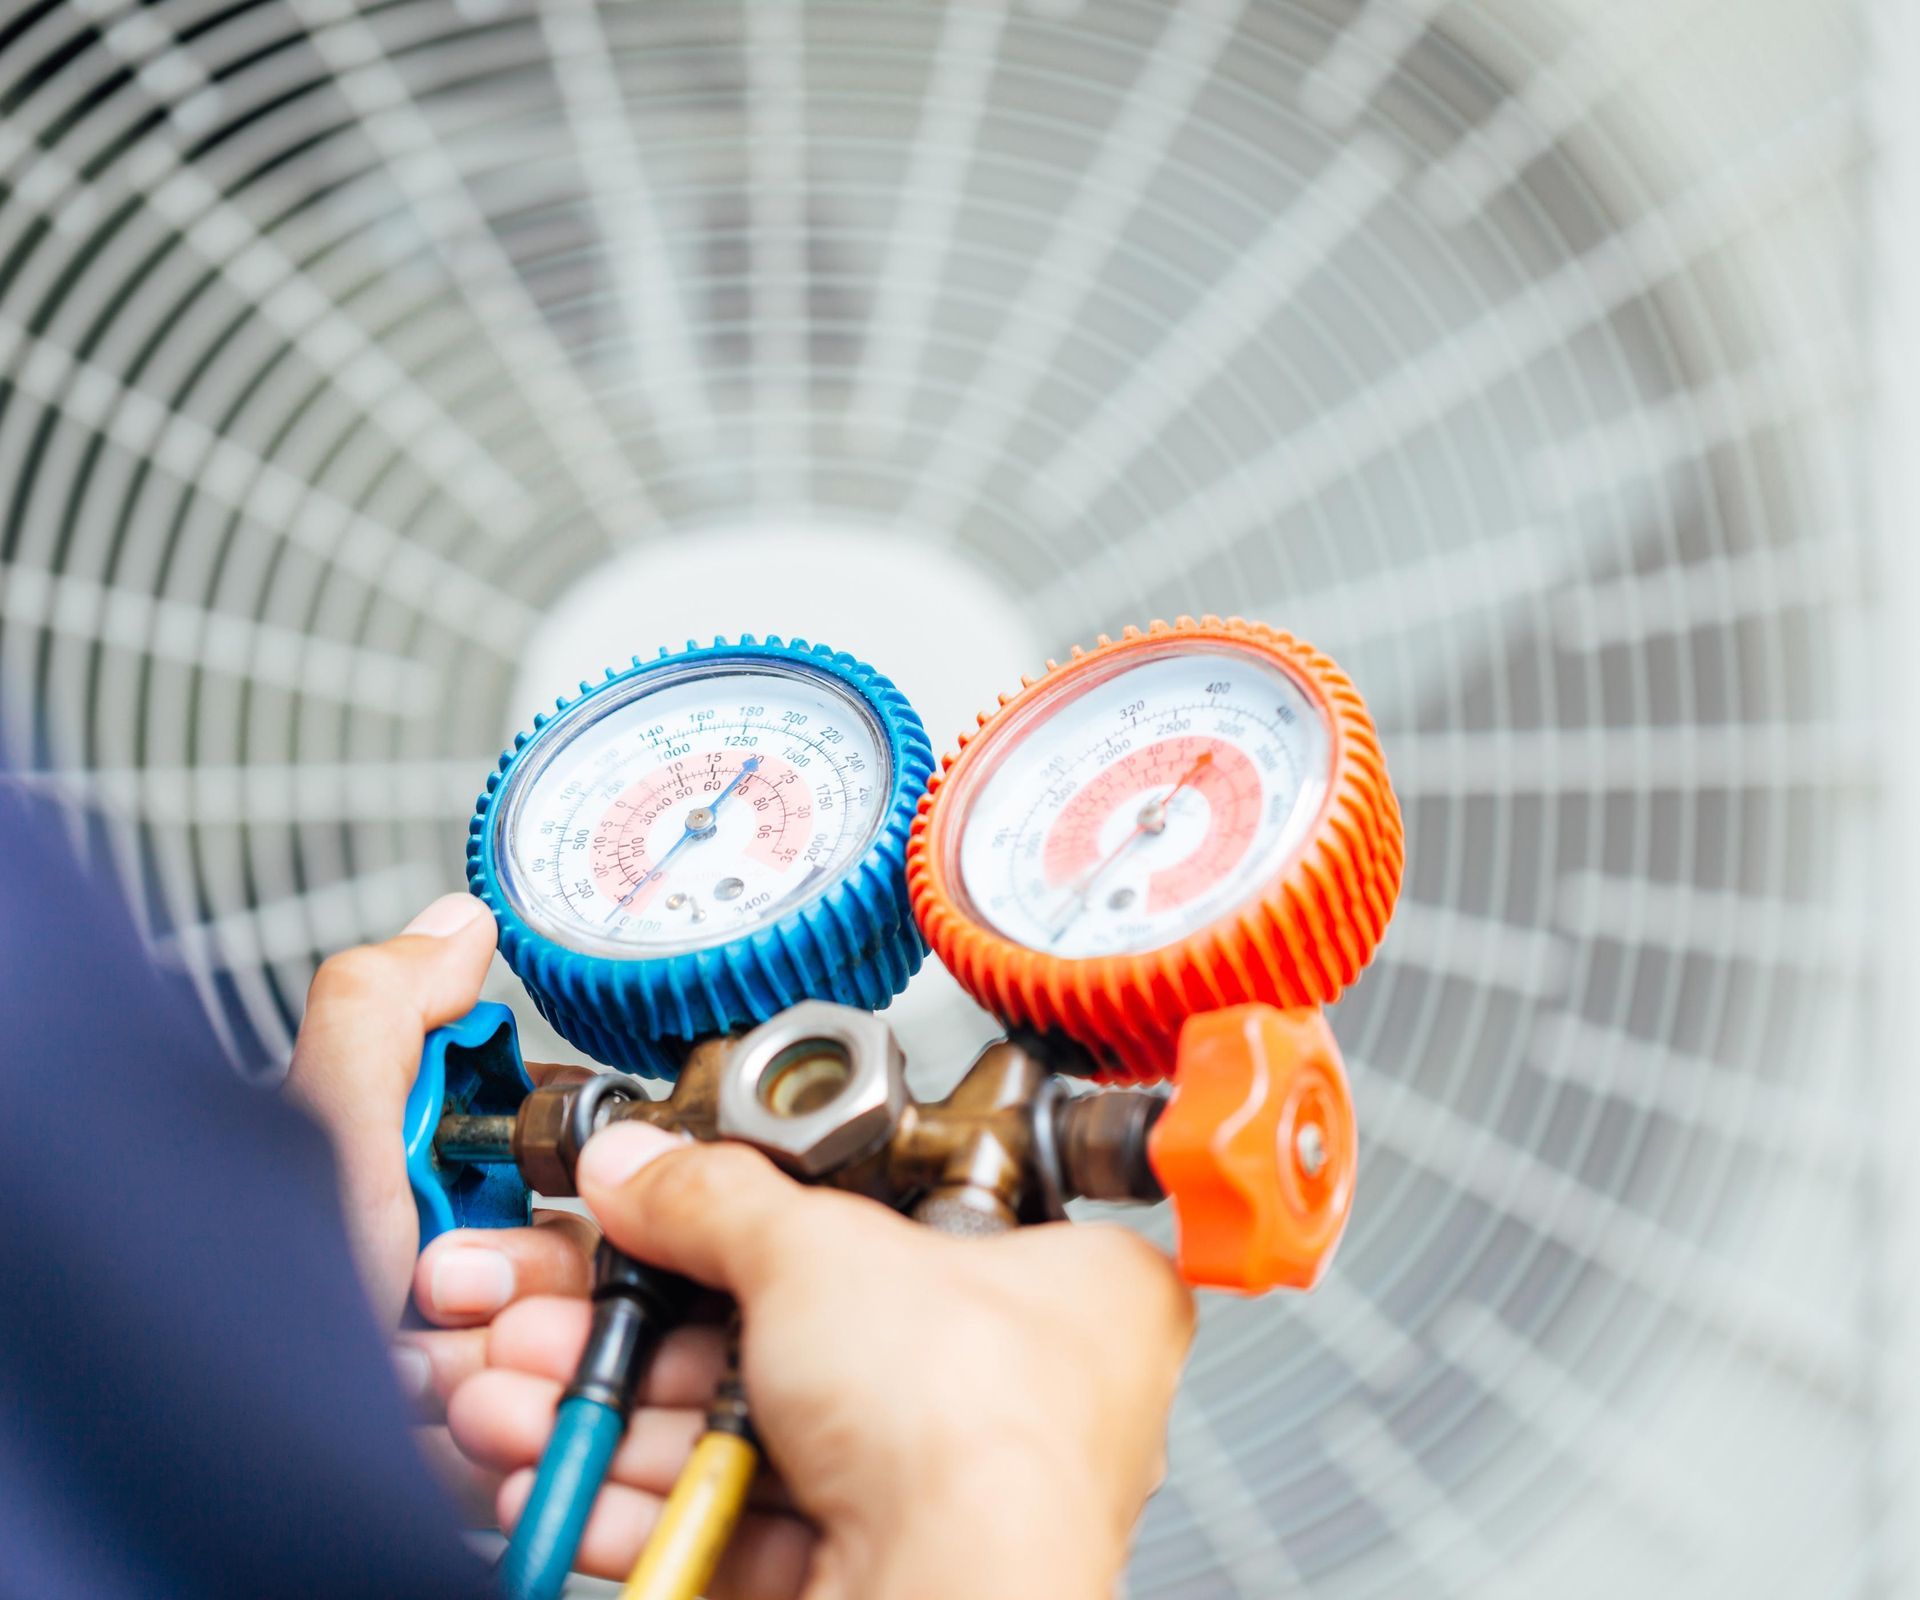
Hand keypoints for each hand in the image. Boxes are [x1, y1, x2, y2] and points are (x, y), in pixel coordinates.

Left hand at [285, 894, 599, 1511]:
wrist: (234, 1460)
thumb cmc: (254, 1310)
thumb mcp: (319, 1136)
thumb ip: (381, 1012)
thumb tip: (459, 923)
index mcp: (412, 1171)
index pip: (551, 1142)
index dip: (552, 1160)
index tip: (518, 1180)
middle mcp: (442, 1253)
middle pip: (574, 1241)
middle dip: (519, 1271)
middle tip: (436, 1283)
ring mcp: (462, 1346)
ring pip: (569, 1328)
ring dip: (507, 1345)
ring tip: (423, 1365)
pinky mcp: (482, 1426)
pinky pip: (547, 1404)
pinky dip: (501, 1412)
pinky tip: (433, 1415)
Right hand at [448, 1126, 1195, 1597]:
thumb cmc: (973, 1430)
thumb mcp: (818, 1249)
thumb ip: (713, 1201)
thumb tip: (648, 1167)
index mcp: (1066, 1285)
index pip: (904, 1217)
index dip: (775, 1211)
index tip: (675, 1206)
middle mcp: (1016, 1391)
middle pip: (796, 1333)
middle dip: (640, 1329)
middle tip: (556, 1310)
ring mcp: (943, 1491)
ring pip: (750, 1433)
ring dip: (617, 1415)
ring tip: (522, 1389)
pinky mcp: (871, 1573)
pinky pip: (740, 1521)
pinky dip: (643, 1500)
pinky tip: (563, 1477)